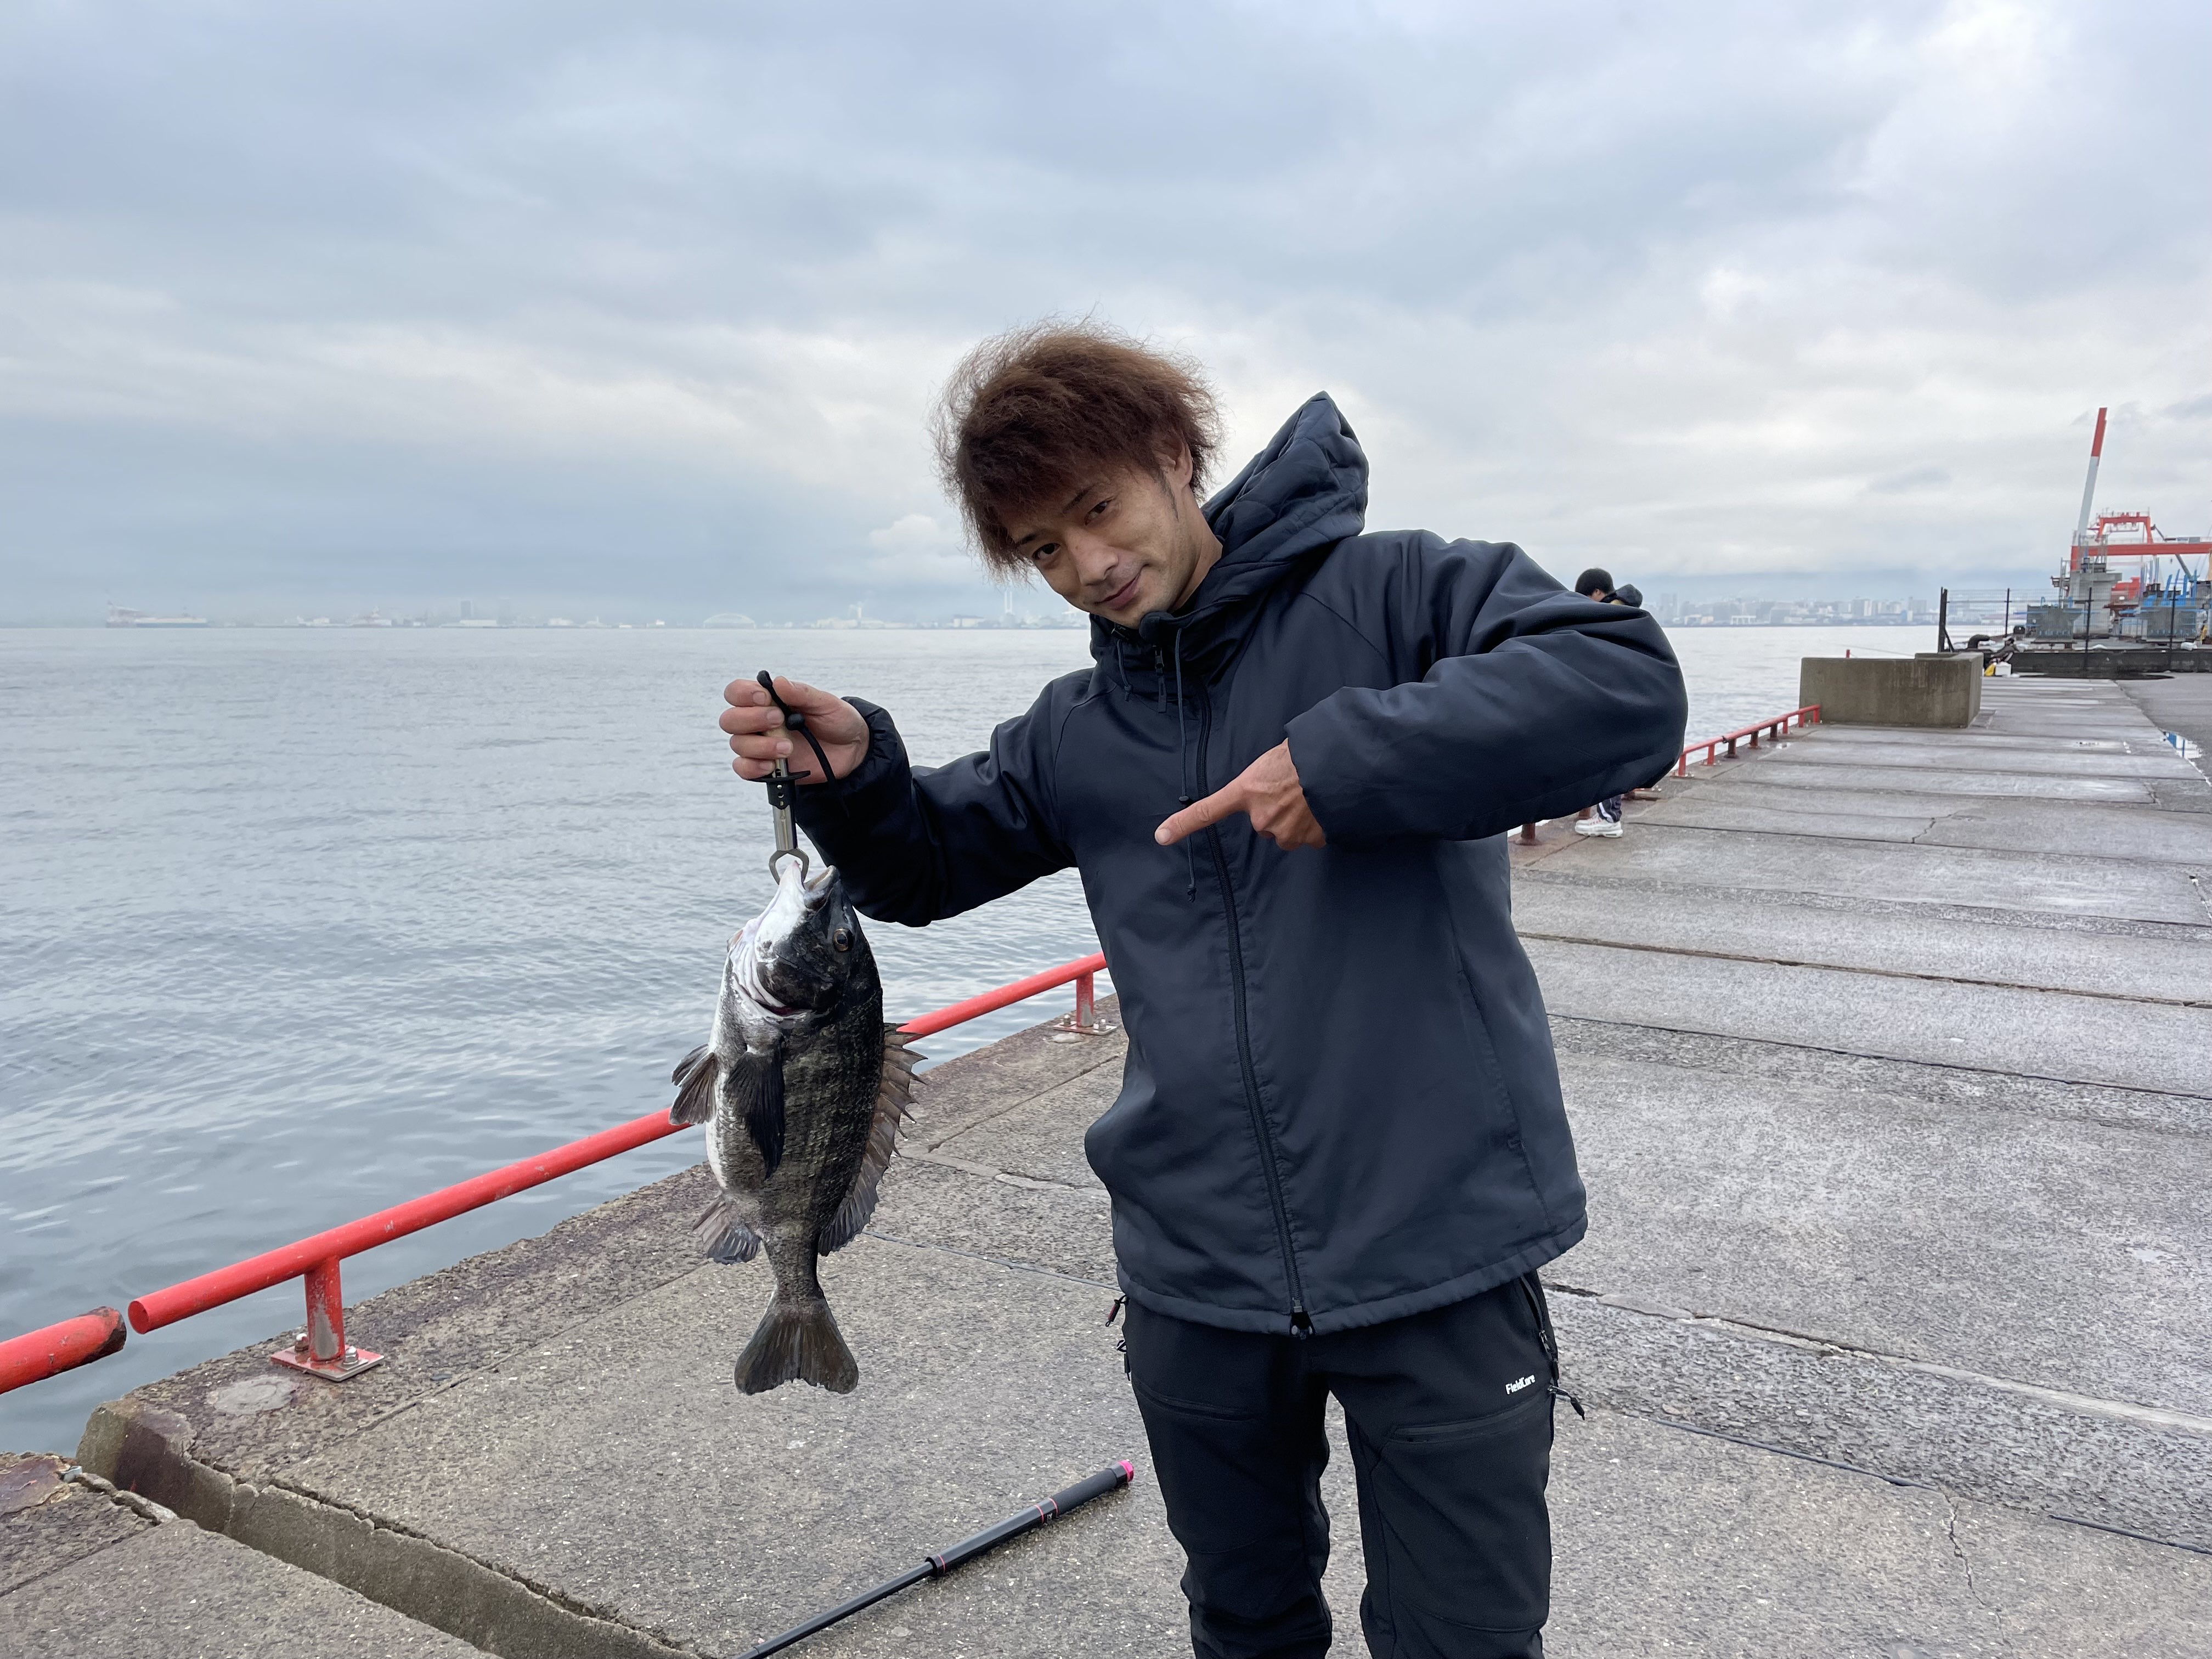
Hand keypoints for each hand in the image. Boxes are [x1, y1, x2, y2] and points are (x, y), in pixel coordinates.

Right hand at [720, 675, 870, 782]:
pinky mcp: (766, 766)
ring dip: (760, 746)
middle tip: (779, 720)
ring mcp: (760, 744)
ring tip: (788, 748)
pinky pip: (743, 768)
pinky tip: (772, 766)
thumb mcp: (825, 703)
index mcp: (768, 700)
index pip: (736, 692)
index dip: (743, 694)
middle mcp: (758, 721)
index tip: (765, 698)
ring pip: (737, 744)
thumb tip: (779, 682)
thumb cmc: (836, 720)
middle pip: (730, 720)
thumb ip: (801, 693)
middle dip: (751, 720)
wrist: (852, 749)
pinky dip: (753, 767)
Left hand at [1155, 741, 1326, 850]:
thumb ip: (1260, 782)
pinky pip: (1309, 838)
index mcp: (1246, 791)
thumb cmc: (1303, 753)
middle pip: (1263, 825)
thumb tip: (1269, 787)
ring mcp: (1284, 831)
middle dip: (1276, 812)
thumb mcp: (1271, 760)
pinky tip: (1322, 807)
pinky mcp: (1309, 839)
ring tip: (1310, 798)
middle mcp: (1261, 817)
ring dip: (1296, 821)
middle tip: (1292, 791)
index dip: (1183, 824)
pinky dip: (1316, 827)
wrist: (1336, 764)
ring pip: (1285, 834)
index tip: (1161, 837)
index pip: (1208, 810)